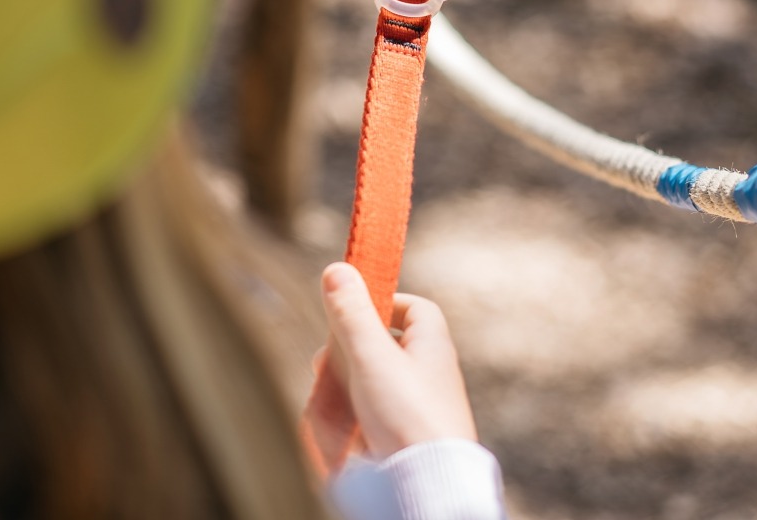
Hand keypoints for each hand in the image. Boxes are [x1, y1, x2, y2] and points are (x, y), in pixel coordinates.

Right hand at [307, 262, 477, 460]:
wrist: (427, 488)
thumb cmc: (406, 417)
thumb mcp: (371, 357)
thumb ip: (352, 314)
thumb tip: (338, 267)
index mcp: (432, 347)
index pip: (413, 307)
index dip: (382, 301)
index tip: (351, 311)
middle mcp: (431, 376)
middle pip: (385, 347)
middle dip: (349, 353)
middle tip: (324, 364)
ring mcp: (420, 409)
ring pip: (373, 386)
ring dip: (345, 390)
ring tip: (326, 401)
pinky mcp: (407, 440)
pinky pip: (374, 420)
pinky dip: (352, 421)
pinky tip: (337, 432)